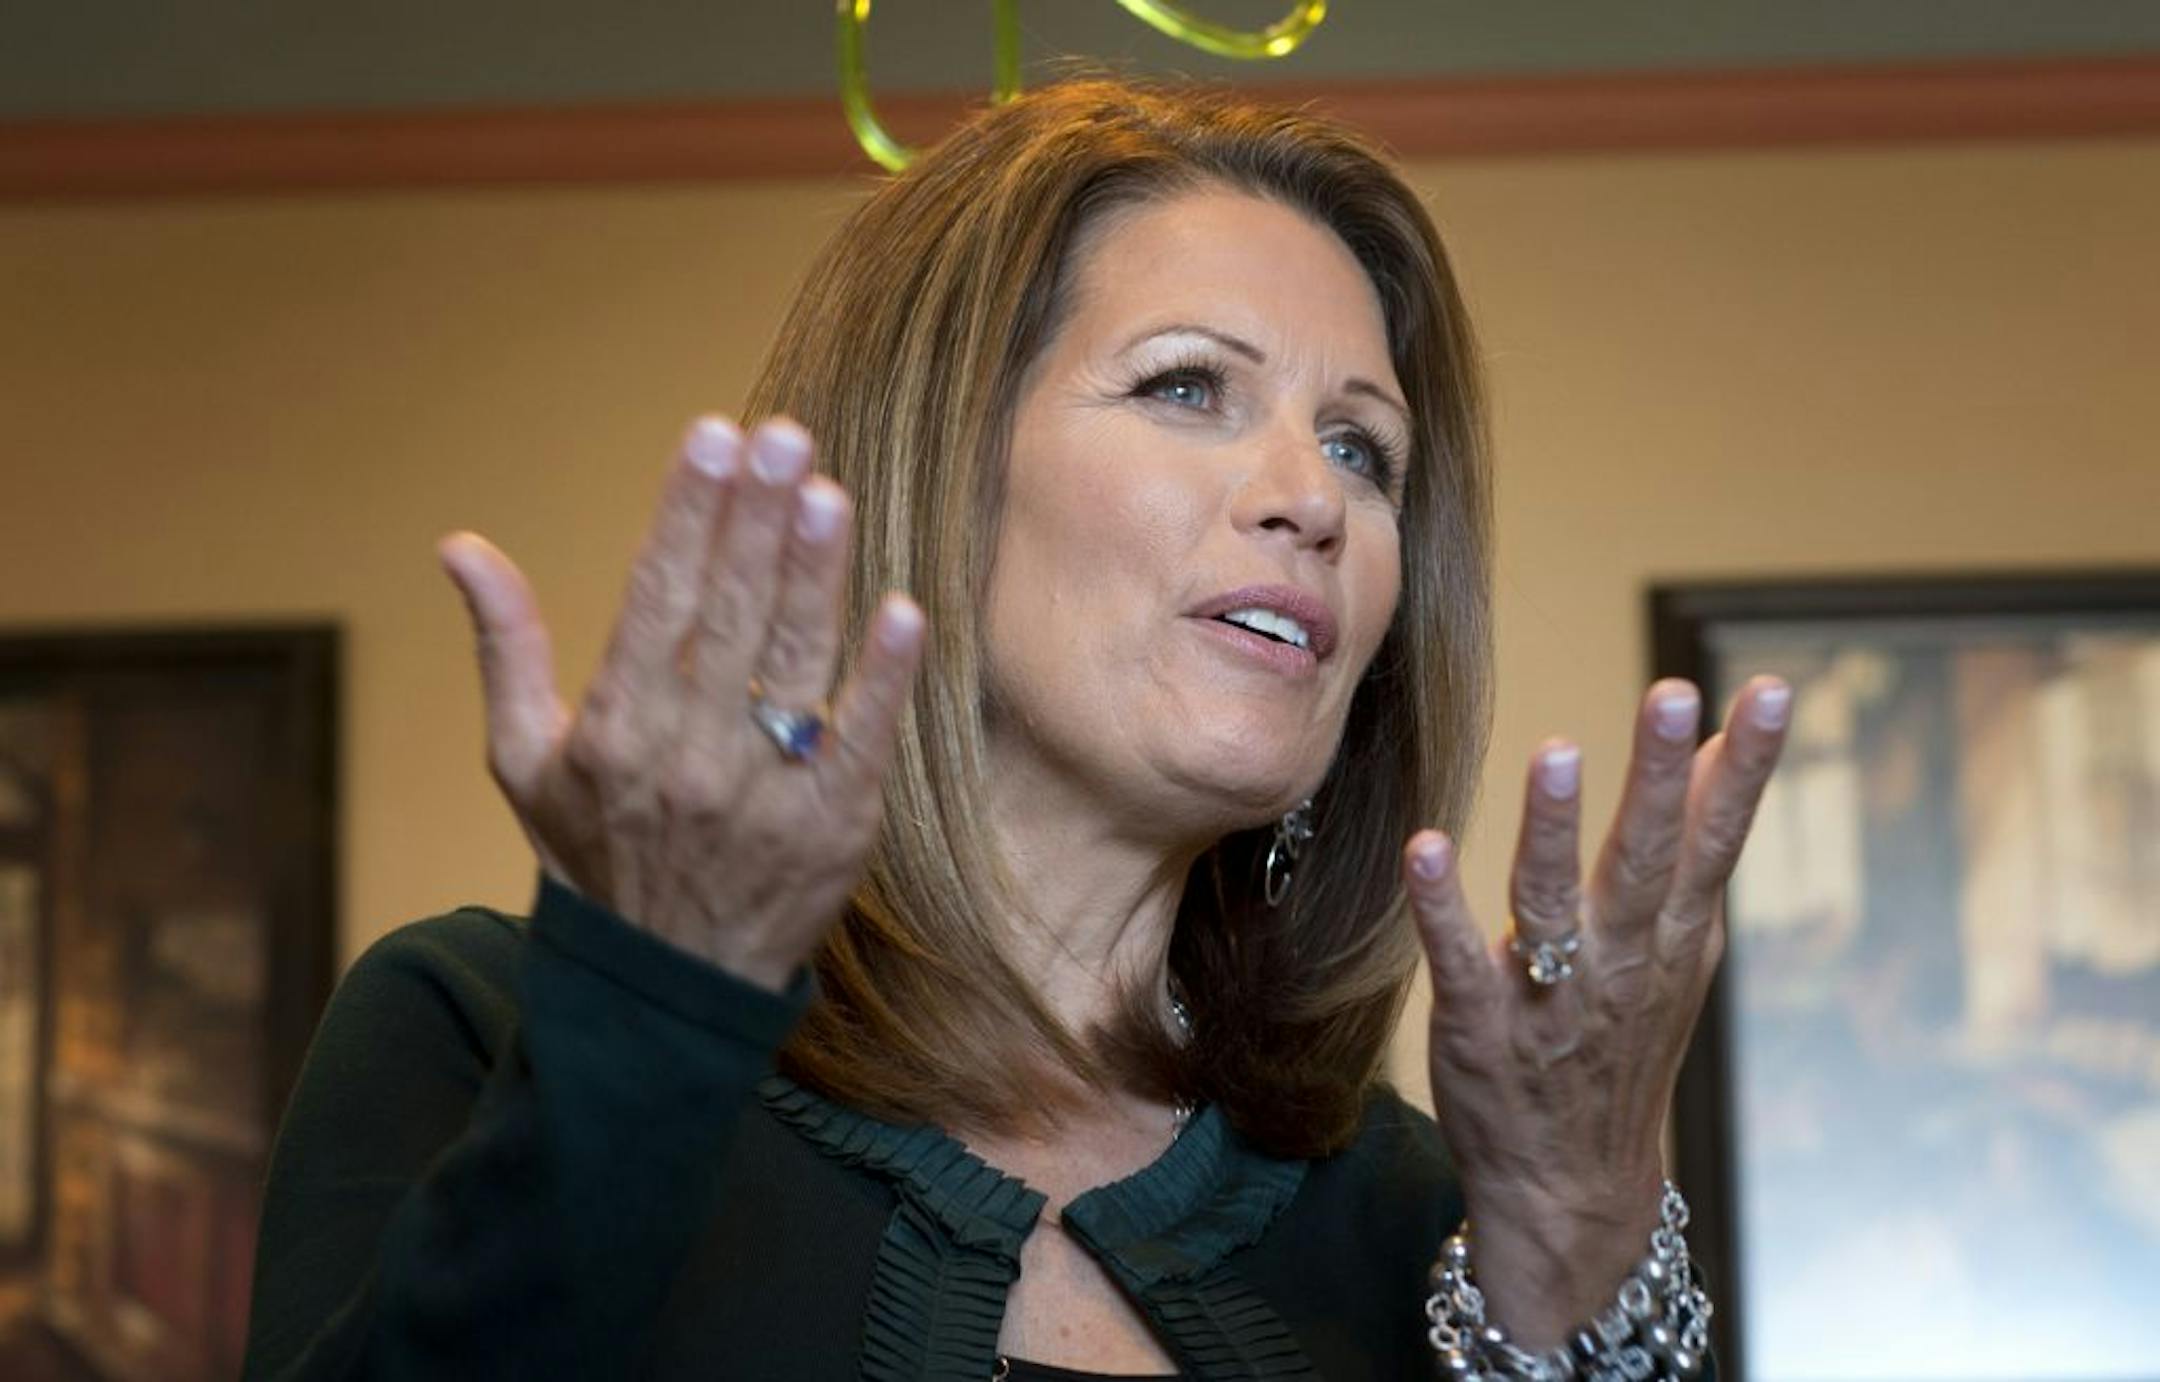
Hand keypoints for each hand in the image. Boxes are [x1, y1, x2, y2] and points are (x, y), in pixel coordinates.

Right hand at [439, 416, 925, 989]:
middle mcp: (687, 760)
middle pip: (729, 618)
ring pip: (794, 665)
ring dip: (814, 575)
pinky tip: (901, 609)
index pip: (655, 601)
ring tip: (827, 493)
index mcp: (614, 732)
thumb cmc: (596, 852)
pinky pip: (862, 742)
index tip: (712, 437)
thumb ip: (505, 648)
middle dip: (755, 520)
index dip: (687, 515)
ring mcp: (765, 796)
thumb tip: (460, 545)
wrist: (667, 985)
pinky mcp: (833, 828)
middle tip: (784, 434)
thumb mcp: (526, 761)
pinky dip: (883, 679)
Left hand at [1402, 676, 1790, 1346]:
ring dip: (1556, 831)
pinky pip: (1461, 963)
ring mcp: (1551, 998)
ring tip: (1558, 752)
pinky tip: (1425, 849)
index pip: (1716, 841)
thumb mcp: (1676, 950)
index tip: (1768, 692)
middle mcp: (1621, 962)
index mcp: (1671, 937)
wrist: (1571, 1188)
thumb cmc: (1622, 1043)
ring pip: (1555, 905)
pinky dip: (1443, 910)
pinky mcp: (1480, 1028)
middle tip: (1672, 694)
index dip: (1742, 769)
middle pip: (1647, 861)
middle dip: (1660, 778)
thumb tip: (1719, 743)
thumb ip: (1693, 848)